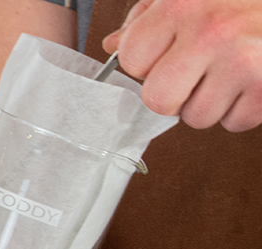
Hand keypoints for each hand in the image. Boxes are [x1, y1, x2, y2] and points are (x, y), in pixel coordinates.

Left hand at [102, 0, 261, 131]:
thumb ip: (147, 16)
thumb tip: (112, 44)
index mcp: (182, 4)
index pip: (130, 60)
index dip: (144, 64)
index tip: (162, 56)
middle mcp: (210, 32)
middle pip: (158, 100)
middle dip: (171, 95)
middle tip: (193, 74)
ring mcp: (242, 61)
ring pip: (195, 117)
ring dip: (209, 101)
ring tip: (229, 70)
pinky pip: (233, 123)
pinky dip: (240, 108)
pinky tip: (249, 79)